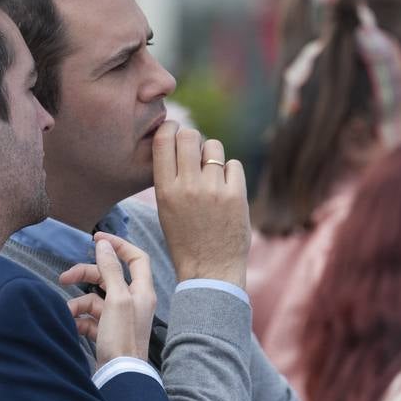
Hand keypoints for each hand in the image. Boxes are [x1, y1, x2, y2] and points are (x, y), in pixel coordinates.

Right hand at [60, 233, 155, 364]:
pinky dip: (79, 319)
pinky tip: (71, 325)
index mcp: (142, 291)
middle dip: (85, 275)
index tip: (96, 239)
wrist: (120, 378)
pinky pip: (90, 318)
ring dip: (78, 303)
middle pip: (108, 277)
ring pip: (95, 299)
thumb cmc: (122, 339)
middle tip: (64, 277)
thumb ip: (110, 270)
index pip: (135, 258)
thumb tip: (103, 244)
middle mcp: (133, 302)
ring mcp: (120, 319)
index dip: (118, 245)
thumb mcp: (116, 299)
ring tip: (67, 312)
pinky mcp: (108, 333)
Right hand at [152, 121, 250, 289]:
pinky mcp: (236, 195)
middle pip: (189, 135)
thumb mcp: (165, 209)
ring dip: (212, 154)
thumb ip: (169, 178)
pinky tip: (226, 188)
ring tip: (212, 173)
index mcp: (165, 190)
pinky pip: (234, 164)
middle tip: (195, 149)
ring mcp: (213, 190)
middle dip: (192, 137)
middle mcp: (188, 186)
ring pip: (214, 147)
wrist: (210, 271)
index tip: (173, 130)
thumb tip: (176, 143)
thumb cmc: (185, 240)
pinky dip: (230, 172)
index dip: (169, 128)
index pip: (164, 141)